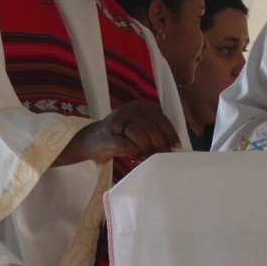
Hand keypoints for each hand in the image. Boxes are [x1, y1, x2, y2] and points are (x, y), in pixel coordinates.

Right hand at [56, 101, 180, 165]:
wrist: (91, 140)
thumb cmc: (120, 136)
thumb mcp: (137, 127)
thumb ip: (152, 131)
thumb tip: (172, 145)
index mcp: (139, 107)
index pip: (160, 118)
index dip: (170, 133)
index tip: (176, 146)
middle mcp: (128, 111)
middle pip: (151, 127)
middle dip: (160, 143)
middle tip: (162, 155)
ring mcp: (116, 123)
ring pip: (140, 135)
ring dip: (147, 149)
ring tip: (147, 156)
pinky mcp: (108, 137)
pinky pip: (127, 146)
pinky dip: (135, 153)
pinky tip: (136, 158)